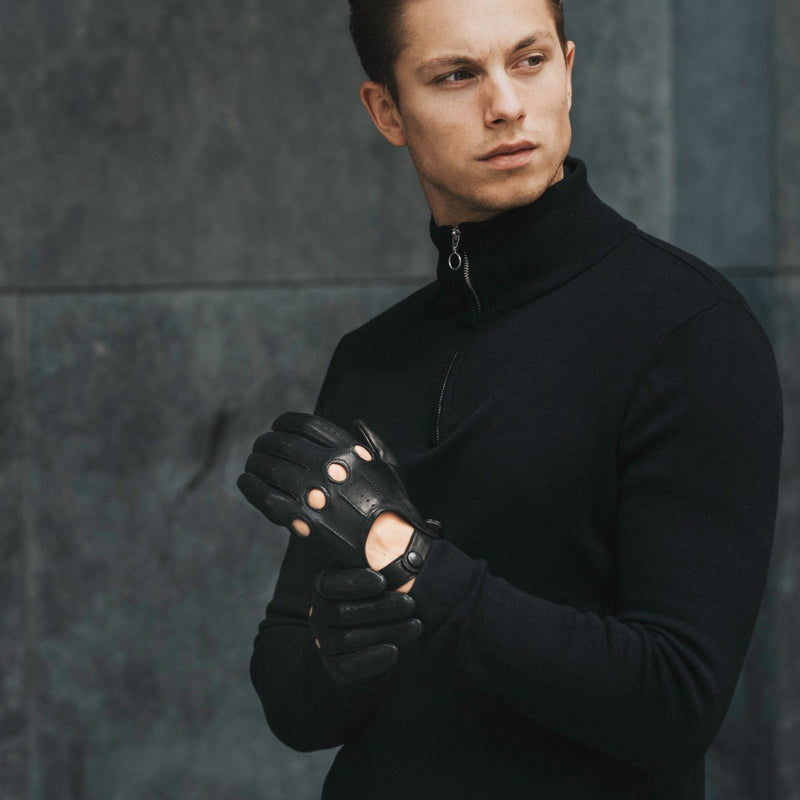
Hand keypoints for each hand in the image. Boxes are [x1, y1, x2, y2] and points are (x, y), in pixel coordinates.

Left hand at [237, 412, 438, 587]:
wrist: (391, 547)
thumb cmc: (394, 507)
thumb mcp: (389, 467)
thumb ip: (373, 441)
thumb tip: (356, 422)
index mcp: (347, 450)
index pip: (305, 425)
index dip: (285, 422)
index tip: (277, 426)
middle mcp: (327, 467)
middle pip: (282, 444)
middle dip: (266, 442)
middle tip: (260, 446)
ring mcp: (312, 493)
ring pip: (269, 468)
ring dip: (255, 462)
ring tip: (252, 463)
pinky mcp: (301, 519)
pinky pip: (265, 497)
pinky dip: (251, 486)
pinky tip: (246, 481)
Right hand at [309, 567, 420, 682]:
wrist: (367, 642)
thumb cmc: (376, 598)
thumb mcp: (373, 577)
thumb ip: (373, 559)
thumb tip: (383, 533)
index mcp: (324, 586)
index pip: (331, 584)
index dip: (355, 582)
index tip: (382, 581)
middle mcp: (318, 614)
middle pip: (343, 613)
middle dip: (381, 608)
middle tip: (410, 604)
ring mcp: (324, 642)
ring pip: (350, 639)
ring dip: (387, 632)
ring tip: (415, 625)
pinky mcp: (335, 667)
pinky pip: (349, 667)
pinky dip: (373, 659)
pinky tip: (394, 651)